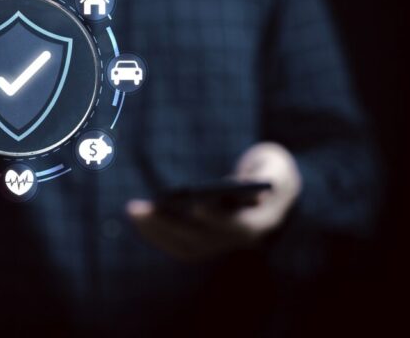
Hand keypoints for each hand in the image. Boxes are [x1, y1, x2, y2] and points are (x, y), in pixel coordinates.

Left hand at [127, 142, 301, 261]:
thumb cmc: (270, 171)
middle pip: (203, 239)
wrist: (271, 195)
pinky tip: (139, 215)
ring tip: (134, 209)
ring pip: (186, 246)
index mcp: (262, 222)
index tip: (197, 206)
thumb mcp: (275, 164)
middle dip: (172, 224)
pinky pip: (178, 245)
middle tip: (143, 208)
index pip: (239, 227)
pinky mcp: (206, 244)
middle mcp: (240, 241)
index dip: (218, 219)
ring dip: (157, 230)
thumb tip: (245, 179)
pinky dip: (157, 232)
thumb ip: (267, 170)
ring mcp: (222, 246)